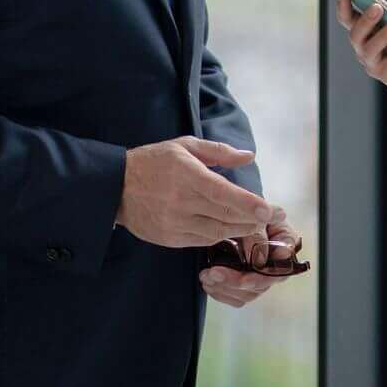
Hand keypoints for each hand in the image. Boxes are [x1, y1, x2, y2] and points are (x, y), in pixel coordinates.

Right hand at [118, 137, 279, 248]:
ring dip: (240, 230)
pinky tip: (231, 230)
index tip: (271, 209)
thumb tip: (249, 156)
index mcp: (187, 176)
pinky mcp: (168, 238)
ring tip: (256, 224)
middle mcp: (181, 202)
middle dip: (254, 218)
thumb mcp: (185, 146)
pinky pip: (202, 241)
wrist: (114, 186)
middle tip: (273, 216)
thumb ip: (219, 152)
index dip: (250, 204)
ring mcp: (174, 223)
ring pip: (217, 232)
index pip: (225, 193)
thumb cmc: (154, 162)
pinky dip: (220, 237)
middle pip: (226, 216)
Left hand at [201, 218, 301, 308]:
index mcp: (285, 243)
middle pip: (263, 284)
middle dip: (236, 281)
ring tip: (206, 276)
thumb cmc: (244, 211)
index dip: (264, 275)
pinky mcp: (247, 285)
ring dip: (225, 288)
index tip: (245, 277)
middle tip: (214, 272)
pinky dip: (220, 293)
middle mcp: (277, 264)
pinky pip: (237, 299)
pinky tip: (208, 282)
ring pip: (249, 294)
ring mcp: (262, 276)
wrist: (228, 214)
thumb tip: (269, 254)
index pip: (283, 267)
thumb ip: (258, 231)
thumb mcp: (251, 215)